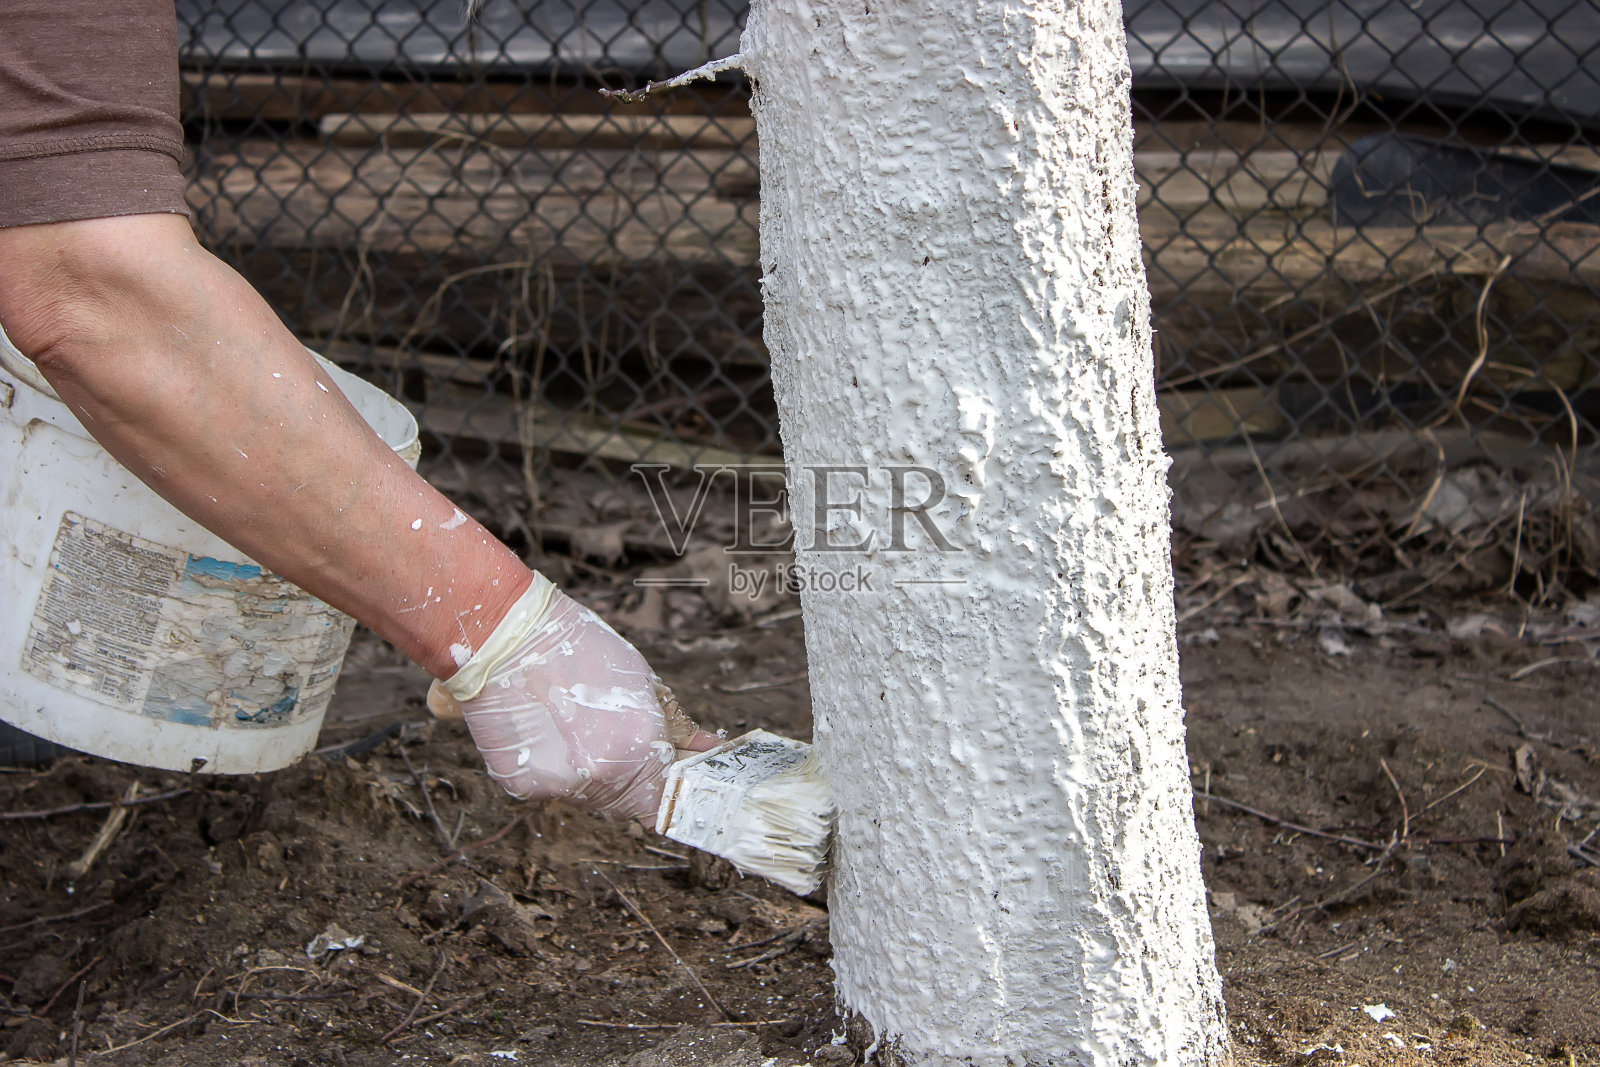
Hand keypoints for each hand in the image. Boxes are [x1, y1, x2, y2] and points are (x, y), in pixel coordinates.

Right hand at [430, 579, 717, 822]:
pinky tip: (551, 734)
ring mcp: (558, 785)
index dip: (668, 792)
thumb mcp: (642, 681)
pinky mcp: (520, 785)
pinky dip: (556, 770)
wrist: (508, 637)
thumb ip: (674, 724)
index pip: (665, 803)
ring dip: (594, 776)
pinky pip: (552, 788)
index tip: (669, 780)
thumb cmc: (579, 648)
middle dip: (632, 782)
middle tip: (619, 745)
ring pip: (589, 798)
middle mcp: (600, 776)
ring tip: (582, 730)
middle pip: (626, 805)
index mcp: (638, 749)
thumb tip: (707, 747)